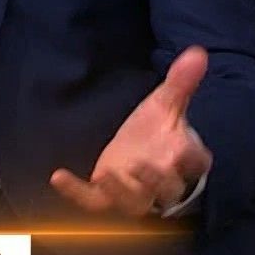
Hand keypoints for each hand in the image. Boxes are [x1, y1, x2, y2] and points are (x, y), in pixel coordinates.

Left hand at [49, 46, 212, 217]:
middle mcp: (161, 181)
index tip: (186, 146)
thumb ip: (181, 82)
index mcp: (182, 157)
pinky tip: (58, 176)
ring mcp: (133, 192)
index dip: (194, 158)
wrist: (138, 153)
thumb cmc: (158, 131)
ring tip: (108, 175)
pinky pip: (92, 201)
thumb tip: (197, 52)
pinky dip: (76, 192)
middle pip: (167, 189)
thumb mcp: (166, 103)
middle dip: (157, 180)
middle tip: (143, 165)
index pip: (196, 162)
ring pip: (134, 202)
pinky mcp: (106, 198)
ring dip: (122, 192)